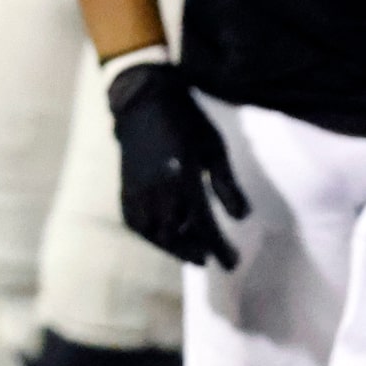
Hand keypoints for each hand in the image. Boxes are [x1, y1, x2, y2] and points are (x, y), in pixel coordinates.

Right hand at [107, 62, 249, 266]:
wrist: (143, 102)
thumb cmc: (186, 122)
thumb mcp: (214, 149)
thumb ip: (226, 185)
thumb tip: (241, 218)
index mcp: (183, 180)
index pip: (204, 225)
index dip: (219, 247)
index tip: (233, 263)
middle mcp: (156, 191)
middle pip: (177, 235)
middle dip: (195, 251)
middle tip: (211, 258)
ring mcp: (136, 192)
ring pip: (154, 234)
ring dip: (173, 247)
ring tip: (189, 251)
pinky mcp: (124, 190)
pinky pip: (136, 223)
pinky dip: (151, 236)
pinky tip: (162, 236)